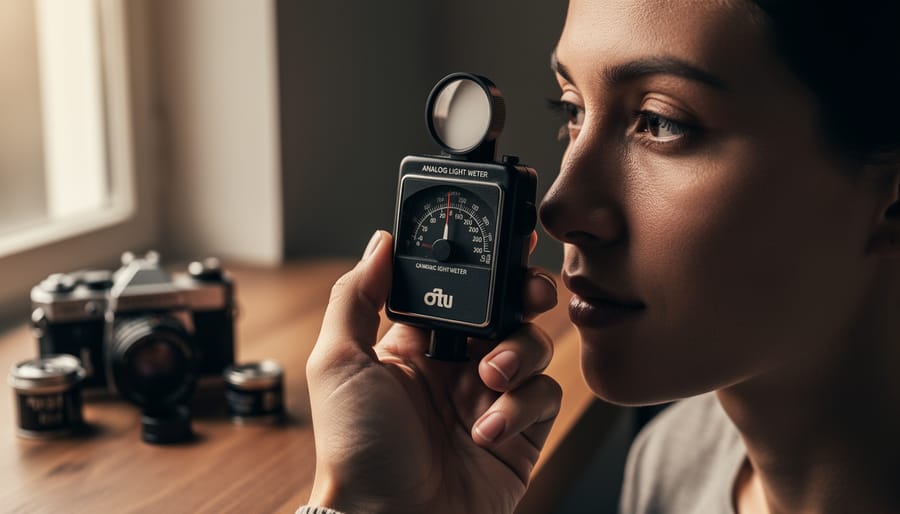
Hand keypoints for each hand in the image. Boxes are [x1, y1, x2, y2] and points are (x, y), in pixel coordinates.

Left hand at [306, 230, 560, 513]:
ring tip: (488, 376)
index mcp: (416, 343)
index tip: (499, 240)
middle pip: (506, 307)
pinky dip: (521, 406)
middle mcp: (457, 364)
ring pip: (532, 343)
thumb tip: (381, 241)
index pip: (457, 289)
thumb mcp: (339, 364)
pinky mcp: (521, 430)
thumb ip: (358, 296)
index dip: (480, 265)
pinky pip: (545, 394)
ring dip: (517, 352)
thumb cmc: (356, 451)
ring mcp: (491, 397)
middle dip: (522, 291)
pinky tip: (485, 431)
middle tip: (528, 290)